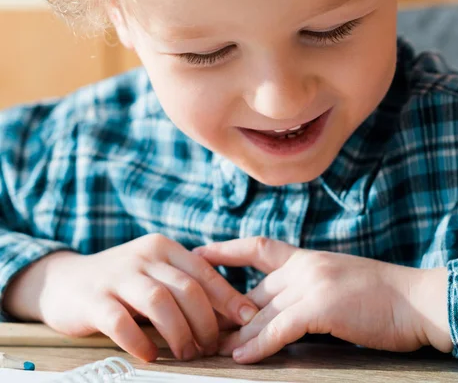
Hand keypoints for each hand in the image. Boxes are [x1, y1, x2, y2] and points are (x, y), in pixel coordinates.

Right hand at [3, 234, 258, 361]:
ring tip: (187, 353)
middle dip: (205, 321)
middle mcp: (144, 256)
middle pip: (186, 288)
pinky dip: (140, 342)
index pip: (204, 271)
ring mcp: (118, 276)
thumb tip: (229, 314)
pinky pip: (122, 322)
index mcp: (164, 247)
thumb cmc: (123, 282)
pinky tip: (150, 356)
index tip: (247, 319)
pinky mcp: (94, 300)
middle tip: (211, 346)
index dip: (228, 297)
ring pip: (160, 302)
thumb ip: (185, 285)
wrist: (65, 282)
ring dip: (179, 332)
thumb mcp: (155, 273)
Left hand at [194, 237, 451, 363]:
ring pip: (261, 311)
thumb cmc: (383, 296)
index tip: (199, 252)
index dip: (226, 249)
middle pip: (253, 290)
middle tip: (200, 328)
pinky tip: (243, 358)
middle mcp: (306, 265)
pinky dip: (260, 345)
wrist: (418, 299)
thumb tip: (283, 308)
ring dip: (236, 335)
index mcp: (309, 257)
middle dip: (225, 312)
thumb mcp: (339, 281)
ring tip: (212, 350)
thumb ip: (310, 288)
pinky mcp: (322, 306)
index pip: (258, 247)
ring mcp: (313, 283)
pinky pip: (280, 328)